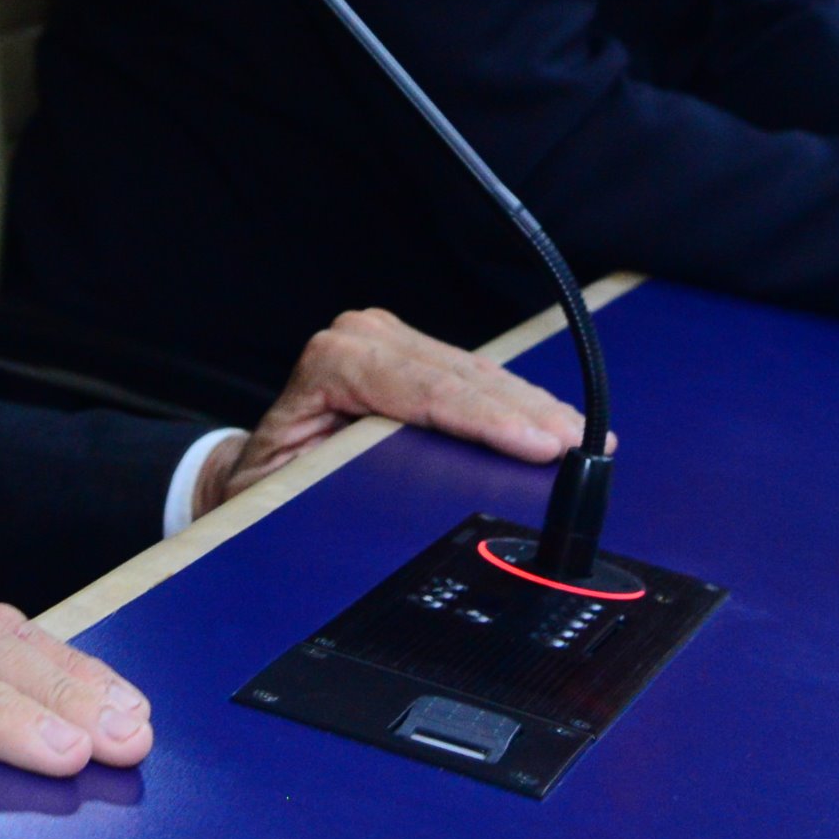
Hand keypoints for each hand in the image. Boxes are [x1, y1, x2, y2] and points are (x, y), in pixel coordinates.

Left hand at [194, 306, 586, 516]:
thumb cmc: (270, 491)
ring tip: (584, 440)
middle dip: (528, 415)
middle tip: (583, 447)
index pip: (427, 389)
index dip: (489, 419)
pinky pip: (473, 377)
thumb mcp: (295, 495)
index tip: (539, 446)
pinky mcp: (411, 355)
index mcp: (331, 366)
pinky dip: (516, 402)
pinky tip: (552, 424)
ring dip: (533, 408)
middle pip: (464, 377)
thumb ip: (346, 485)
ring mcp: (386, 341)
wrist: (254, 477)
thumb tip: (417, 498)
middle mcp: (359, 339)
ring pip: (477, 373)